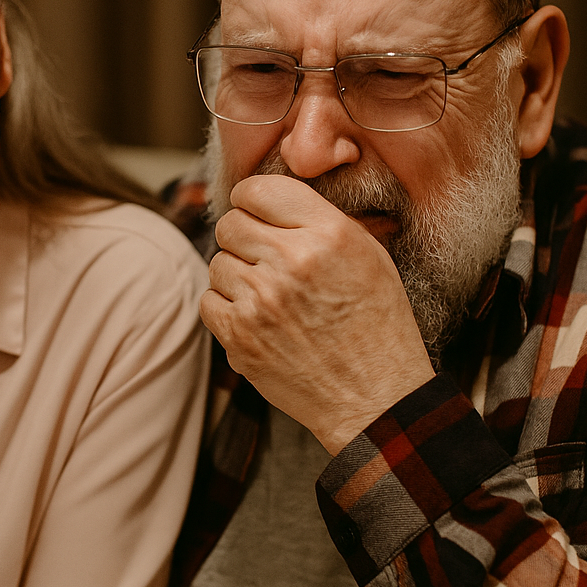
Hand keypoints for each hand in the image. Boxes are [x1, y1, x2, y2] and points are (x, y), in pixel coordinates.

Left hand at [200, 175, 435, 453]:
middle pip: (230, 224)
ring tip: (270, 296)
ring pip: (217, 263)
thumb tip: (271, 200)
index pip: (258, 189)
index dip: (254, 201)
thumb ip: (319, 221)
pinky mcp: (239, 335)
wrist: (374, 397)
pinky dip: (227, 308)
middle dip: (244, 238)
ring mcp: (260, 300)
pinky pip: (209, 300)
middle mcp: (291, 260)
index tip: (259, 215)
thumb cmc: (377, 325)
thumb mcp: (369, 256)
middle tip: (265, 260)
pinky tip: (257, 318)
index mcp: (328, 233)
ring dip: (237, 276)